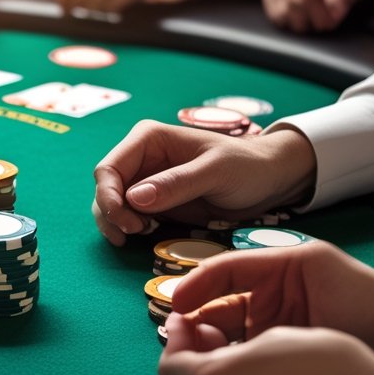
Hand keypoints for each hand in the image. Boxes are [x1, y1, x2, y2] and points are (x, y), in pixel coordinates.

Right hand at [92, 123, 316, 245]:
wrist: (268, 181)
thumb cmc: (246, 166)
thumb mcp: (216, 171)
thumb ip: (176, 183)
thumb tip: (134, 198)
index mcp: (148, 139)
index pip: (108, 168)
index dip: (109, 197)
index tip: (128, 223)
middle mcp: (140, 159)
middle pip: (105, 189)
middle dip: (111, 214)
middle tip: (134, 234)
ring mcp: (145, 182)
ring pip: (111, 205)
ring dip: (117, 224)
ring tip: (142, 234)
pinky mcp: (153, 203)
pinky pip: (128, 217)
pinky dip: (129, 230)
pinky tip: (146, 235)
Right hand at [166, 241, 373, 374]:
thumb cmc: (362, 293)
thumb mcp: (307, 260)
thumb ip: (252, 262)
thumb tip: (197, 281)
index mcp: (264, 282)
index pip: (215, 282)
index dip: (192, 292)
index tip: (177, 306)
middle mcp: (259, 313)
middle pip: (209, 318)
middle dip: (192, 327)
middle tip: (183, 339)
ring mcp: (266, 346)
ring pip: (219, 347)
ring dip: (205, 352)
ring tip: (201, 358)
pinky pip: (239, 372)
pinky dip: (225, 373)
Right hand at [261, 0, 370, 32]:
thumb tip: (333, 12)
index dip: (321, 9)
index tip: (330, 22)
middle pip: (296, 0)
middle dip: (312, 18)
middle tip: (325, 25)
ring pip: (283, 10)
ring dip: (301, 22)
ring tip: (315, 19)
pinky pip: (274, 14)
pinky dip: (289, 21)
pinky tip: (301, 16)